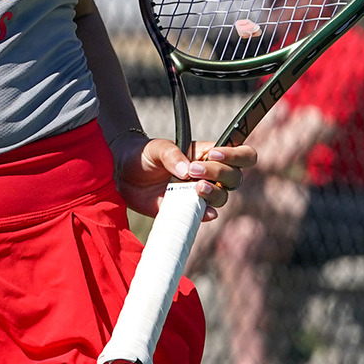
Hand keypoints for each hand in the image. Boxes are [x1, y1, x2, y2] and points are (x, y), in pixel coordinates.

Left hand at [112, 136, 256, 220]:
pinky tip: (202, 210)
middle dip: (219, 173)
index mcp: (207, 154)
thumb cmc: (145, 154)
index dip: (236, 155)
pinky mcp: (187, 210)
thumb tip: (186, 170)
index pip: (240, 154)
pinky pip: (204, 215)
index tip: (214, 155)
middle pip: (234, 177)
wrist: (123, 174)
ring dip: (214, 194)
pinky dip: (206, 214)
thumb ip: (172, 154)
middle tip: (194, 170)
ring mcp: (199, 194)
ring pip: (223, 198)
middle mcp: (209, 175)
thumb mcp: (156, 148)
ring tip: (196, 188)